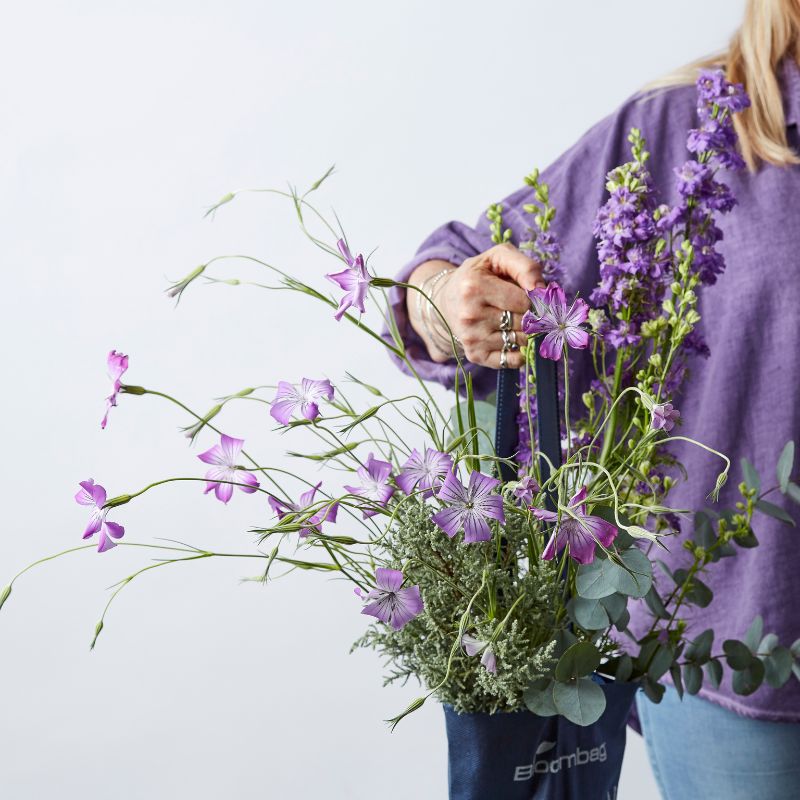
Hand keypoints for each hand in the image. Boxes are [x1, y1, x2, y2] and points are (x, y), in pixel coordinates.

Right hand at [409, 244, 544, 367]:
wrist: (448, 300)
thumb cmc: (479, 275)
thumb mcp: (498, 257)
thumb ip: (525, 266)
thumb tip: (542, 290)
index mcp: (474, 287)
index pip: (524, 302)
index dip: (533, 298)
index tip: (528, 294)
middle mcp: (470, 315)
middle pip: (524, 323)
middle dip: (531, 315)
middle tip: (523, 307)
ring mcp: (471, 338)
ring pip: (520, 341)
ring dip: (525, 332)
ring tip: (514, 319)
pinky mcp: (475, 355)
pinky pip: (512, 360)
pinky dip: (519, 351)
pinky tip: (512, 337)